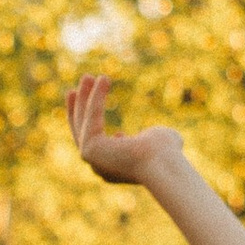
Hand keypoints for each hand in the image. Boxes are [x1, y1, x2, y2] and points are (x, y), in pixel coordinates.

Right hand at [67, 76, 186, 190]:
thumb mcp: (160, 140)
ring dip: (84, 98)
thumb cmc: (166, 154)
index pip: (97, 142)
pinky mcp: (90, 149)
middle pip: (82, 132)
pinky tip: (103, 79)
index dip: (92, 121)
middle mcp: (99, 167)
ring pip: (83, 123)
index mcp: (113, 168)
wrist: (163, 164)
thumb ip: (152, 137)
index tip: (93, 103)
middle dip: (80, 107)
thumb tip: (151, 134)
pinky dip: (96, 97)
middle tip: (77, 89)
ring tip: (88, 76)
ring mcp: (92, 160)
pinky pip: (92, 117)